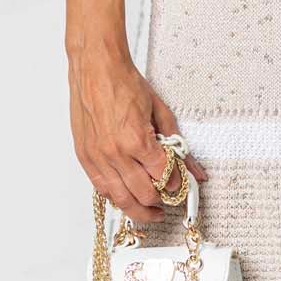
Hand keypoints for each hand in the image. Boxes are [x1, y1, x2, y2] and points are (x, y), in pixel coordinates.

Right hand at [67, 38, 208, 225]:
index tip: (181, 184)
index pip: (164, 176)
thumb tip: (195, 169)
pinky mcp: (85, 157)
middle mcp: (115, 153)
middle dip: (161, 202)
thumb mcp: (160, 111)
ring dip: (140, 209)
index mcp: (137, 140)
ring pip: (121, 199)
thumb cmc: (125, 84)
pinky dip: (116, 197)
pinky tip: (127, 196)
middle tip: (169, 200)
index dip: (177, 184)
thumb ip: (177, 143)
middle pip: (144, 195)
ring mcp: (98, 157)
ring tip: (152, 211)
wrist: (95, 69)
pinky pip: (101, 189)